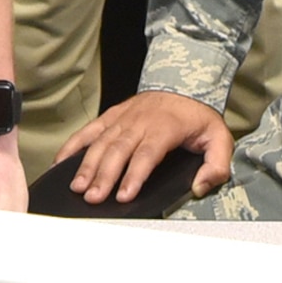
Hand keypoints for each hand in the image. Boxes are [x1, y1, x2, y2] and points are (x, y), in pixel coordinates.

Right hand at [56, 90, 232, 204]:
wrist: (183, 84)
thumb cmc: (198, 117)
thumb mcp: (219, 138)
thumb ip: (217, 165)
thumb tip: (200, 186)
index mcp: (166, 127)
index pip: (147, 153)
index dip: (134, 175)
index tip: (124, 195)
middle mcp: (141, 121)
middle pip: (119, 150)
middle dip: (104, 175)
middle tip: (94, 198)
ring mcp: (123, 117)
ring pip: (101, 141)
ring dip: (87, 165)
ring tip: (78, 187)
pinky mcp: (112, 115)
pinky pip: (89, 130)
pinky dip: (74, 145)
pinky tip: (62, 162)